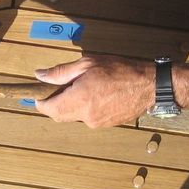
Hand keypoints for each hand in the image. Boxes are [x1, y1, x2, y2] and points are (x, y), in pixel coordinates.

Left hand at [33, 55, 154, 127]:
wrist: (150, 86)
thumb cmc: (121, 70)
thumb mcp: (88, 63)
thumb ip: (61, 72)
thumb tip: (40, 75)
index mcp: (80, 99)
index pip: (49, 109)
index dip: (40, 102)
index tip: (38, 93)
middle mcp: (86, 115)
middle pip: (59, 116)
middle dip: (54, 104)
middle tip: (59, 88)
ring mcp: (96, 123)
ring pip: (74, 116)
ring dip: (71, 105)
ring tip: (83, 87)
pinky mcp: (105, 125)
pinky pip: (87, 118)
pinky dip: (85, 108)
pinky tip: (96, 94)